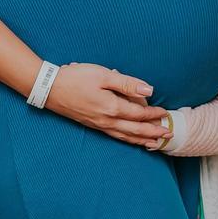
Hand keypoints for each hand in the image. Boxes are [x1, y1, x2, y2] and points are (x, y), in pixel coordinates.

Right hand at [44, 62, 170, 144]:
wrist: (49, 89)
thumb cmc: (75, 78)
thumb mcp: (102, 75)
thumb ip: (127, 83)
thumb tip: (148, 90)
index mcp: (111, 107)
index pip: (138, 114)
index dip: (153, 115)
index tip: (165, 114)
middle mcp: (107, 120)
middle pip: (135, 130)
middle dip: (153, 132)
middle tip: (168, 135)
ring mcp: (99, 125)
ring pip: (125, 136)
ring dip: (142, 140)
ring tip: (155, 143)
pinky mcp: (93, 125)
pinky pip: (115, 136)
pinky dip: (127, 140)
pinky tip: (131, 140)